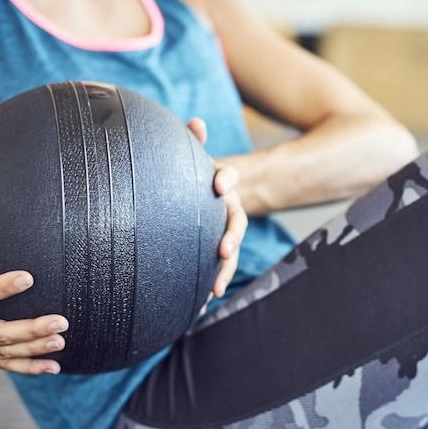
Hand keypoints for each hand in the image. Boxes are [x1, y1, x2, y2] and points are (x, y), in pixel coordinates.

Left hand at [188, 118, 246, 306]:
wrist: (200, 196)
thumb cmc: (192, 176)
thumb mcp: (193, 159)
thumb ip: (193, 141)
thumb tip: (197, 121)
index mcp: (223, 187)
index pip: (230, 181)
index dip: (227, 180)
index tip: (219, 185)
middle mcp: (228, 211)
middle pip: (235, 225)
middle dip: (231, 240)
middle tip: (224, 251)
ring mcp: (223, 233)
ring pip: (228, 255)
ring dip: (223, 272)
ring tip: (214, 291)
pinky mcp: (213, 252)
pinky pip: (214, 271)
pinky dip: (207, 288)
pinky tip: (198, 307)